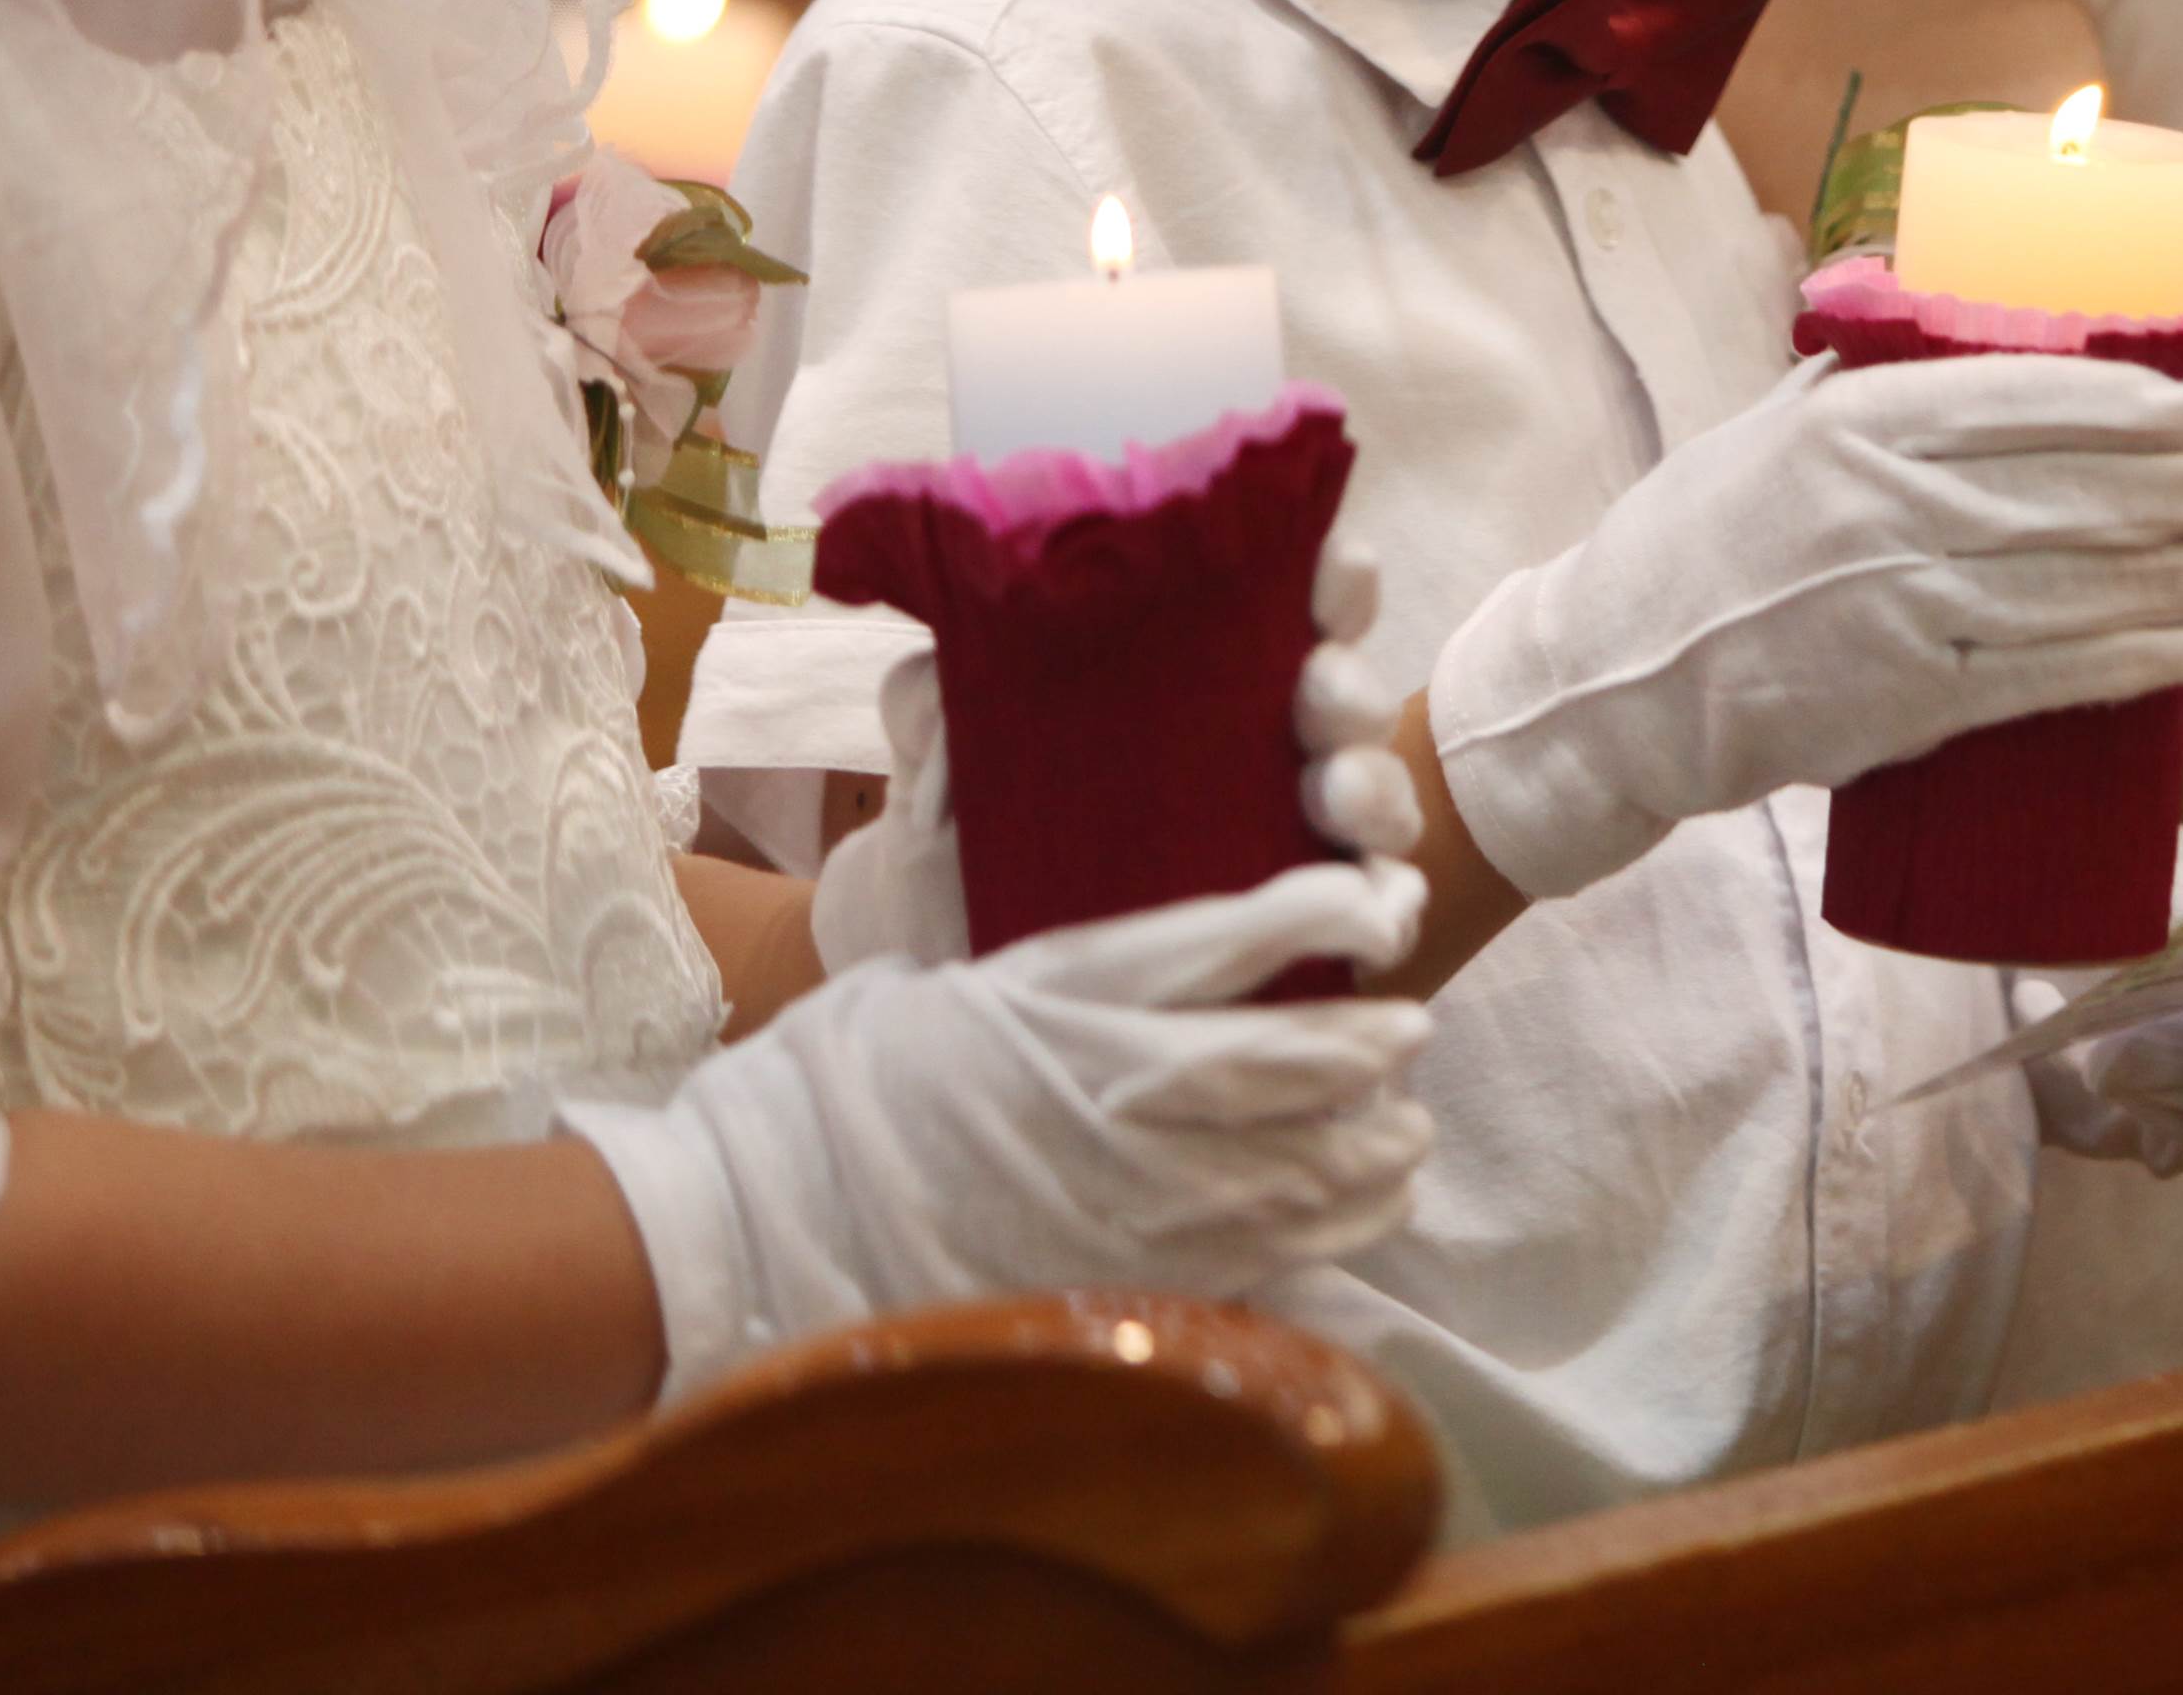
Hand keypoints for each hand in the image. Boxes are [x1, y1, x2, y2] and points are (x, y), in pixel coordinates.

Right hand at [569, 859, 1434, 1396]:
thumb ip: (1078, 971)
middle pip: (1292, 1063)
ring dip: (1372, 1144)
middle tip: (1414, 1029)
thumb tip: (1165, 947)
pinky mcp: (1119, 1276)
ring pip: (1297, 1166)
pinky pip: (1262, 1255)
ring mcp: (1123, 1195)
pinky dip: (1334, 1228)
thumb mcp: (968, 979)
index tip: (1381, 905)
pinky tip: (1365, 1205)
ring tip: (1406, 1125)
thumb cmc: (856, 1079)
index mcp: (1071, 994)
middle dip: (1372, 1047)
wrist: (769, 1216)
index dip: (1328, 918)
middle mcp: (1114, 1092)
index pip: (1236, 939)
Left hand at [814, 539, 1424, 977]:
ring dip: (1373, 778)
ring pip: (1373, 785)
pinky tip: (1375, 896)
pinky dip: (1390, 894)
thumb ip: (931, 707)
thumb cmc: (962, 853)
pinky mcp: (1301, 928)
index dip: (1329, 574)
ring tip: (1333, 792)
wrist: (960, 985)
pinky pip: (1375, 903)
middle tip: (1317, 695)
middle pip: (1344, 687)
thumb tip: (938, 665)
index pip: (1285, 602)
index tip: (1328, 571)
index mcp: (1196, 679)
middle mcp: (1258, 744)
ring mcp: (1288, 836)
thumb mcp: (936, 774)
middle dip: (1349, 681)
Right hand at [1425, 353, 2182, 902]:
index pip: (2031, 399)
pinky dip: (2155, 664)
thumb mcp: (1776, 427)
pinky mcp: (1912, 705)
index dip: (2138, 403)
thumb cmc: (1700, 541)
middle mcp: (1889, 510)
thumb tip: (1987, 327)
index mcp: (1858, 424)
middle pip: (2082, 493)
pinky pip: (2061, 679)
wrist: (1614, 682)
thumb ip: (1877, 381)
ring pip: (2088, 588)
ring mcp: (1905, 611)